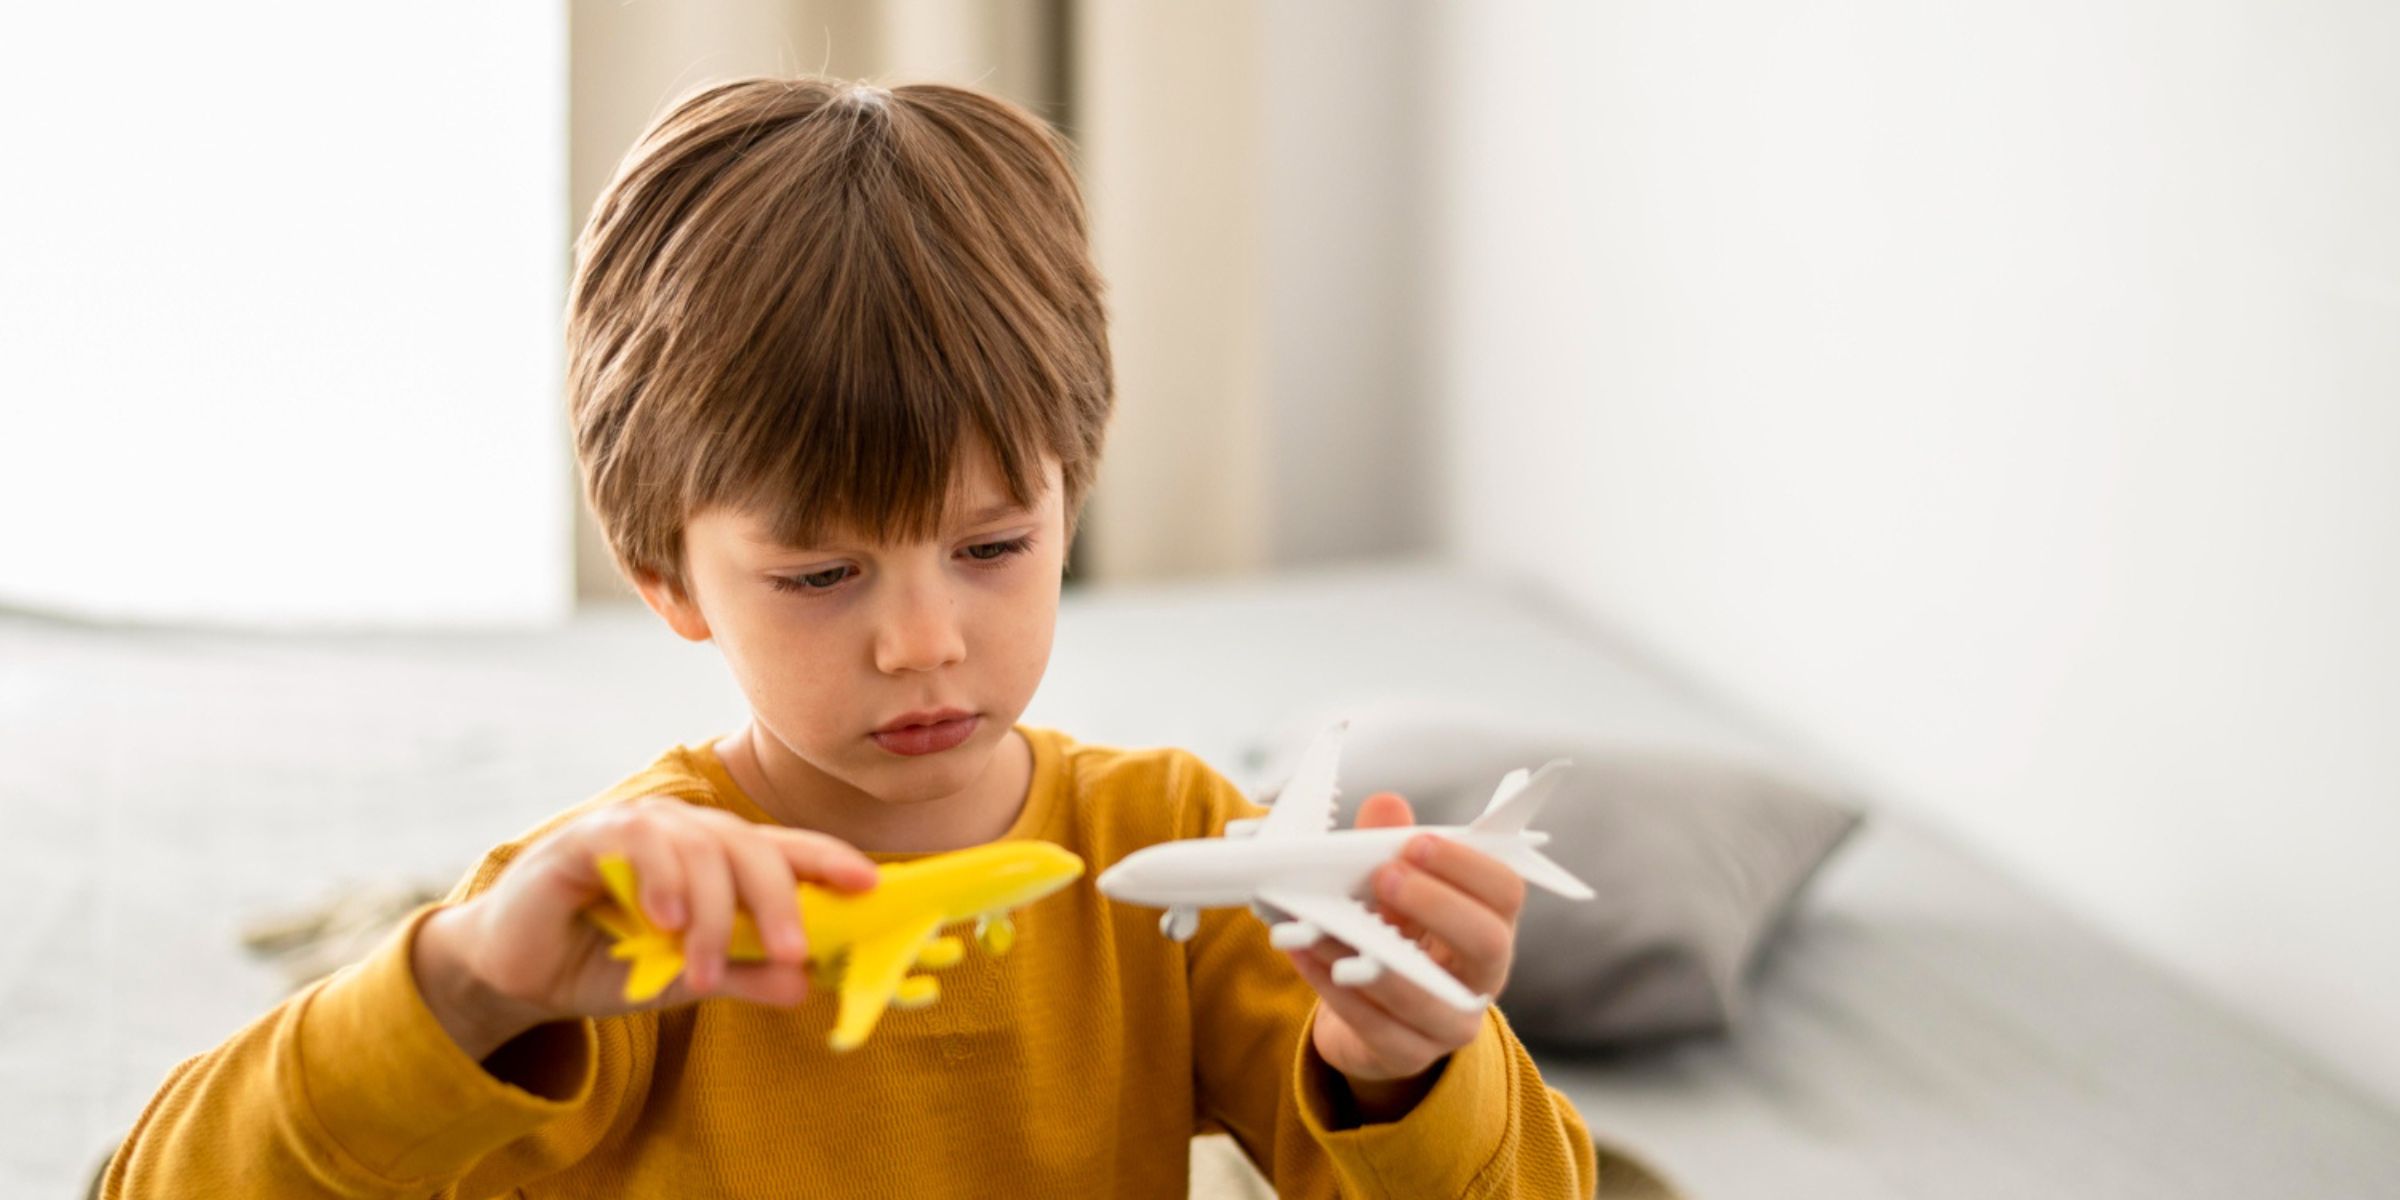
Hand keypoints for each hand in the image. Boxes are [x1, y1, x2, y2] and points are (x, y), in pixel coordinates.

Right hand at [411, 795, 877, 1059]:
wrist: (516, 972)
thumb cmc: (607, 962)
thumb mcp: (686, 978)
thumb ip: (743, 975)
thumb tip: (805, 985)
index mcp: (719, 862)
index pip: (786, 850)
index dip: (830, 861)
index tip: (871, 885)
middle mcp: (686, 836)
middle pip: (751, 847)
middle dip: (779, 899)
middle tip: (790, 951)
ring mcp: (638, 831)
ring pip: (699, 848)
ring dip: (709, 913)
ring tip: (701, 968)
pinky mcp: (587, 837)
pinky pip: (637, 842)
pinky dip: (658, 878)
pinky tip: (663, 919)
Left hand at [1283, 792, 1525, 1119]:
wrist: (1367, 1013)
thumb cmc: (1392, 936)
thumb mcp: (1392, 889)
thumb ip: (1389, 845)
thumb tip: (1385, 806)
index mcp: (1489, 924)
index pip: (1505, 892)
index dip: (1466, 865)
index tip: (1417, 842)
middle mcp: (1481, 977)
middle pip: (1485, 942)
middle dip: (1436, 905)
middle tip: (1384, 875)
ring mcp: (1449, 1023)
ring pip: (1425, 995)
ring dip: (1372, 954)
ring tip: (1326, 921)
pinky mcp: (1407, 1054)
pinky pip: (1374, 1025)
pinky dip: (1335, 988)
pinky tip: (1304, 952)